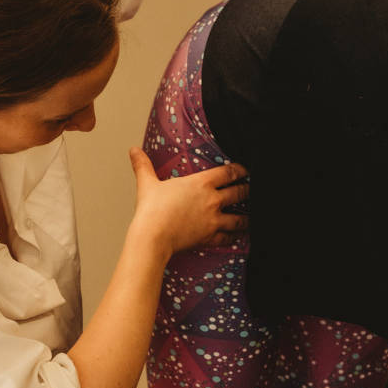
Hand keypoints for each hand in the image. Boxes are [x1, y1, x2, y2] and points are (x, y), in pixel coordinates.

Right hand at [128, 147, 248, 256]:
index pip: (229, 173)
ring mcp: (214, 220)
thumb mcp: (147, 183)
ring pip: (239, 217)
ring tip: (253, 213)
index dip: (240, 170)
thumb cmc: (151, 210)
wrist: (153, 236)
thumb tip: (133, 150)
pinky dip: (236, 235)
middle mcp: (212, 200)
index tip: (246, 169)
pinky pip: (229, 236)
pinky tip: (239, 234)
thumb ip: (143, 165)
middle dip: (248, 190)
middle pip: (239, 193)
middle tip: (254, 189)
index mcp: (201, 183)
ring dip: (247, 215)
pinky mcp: (210, 237)